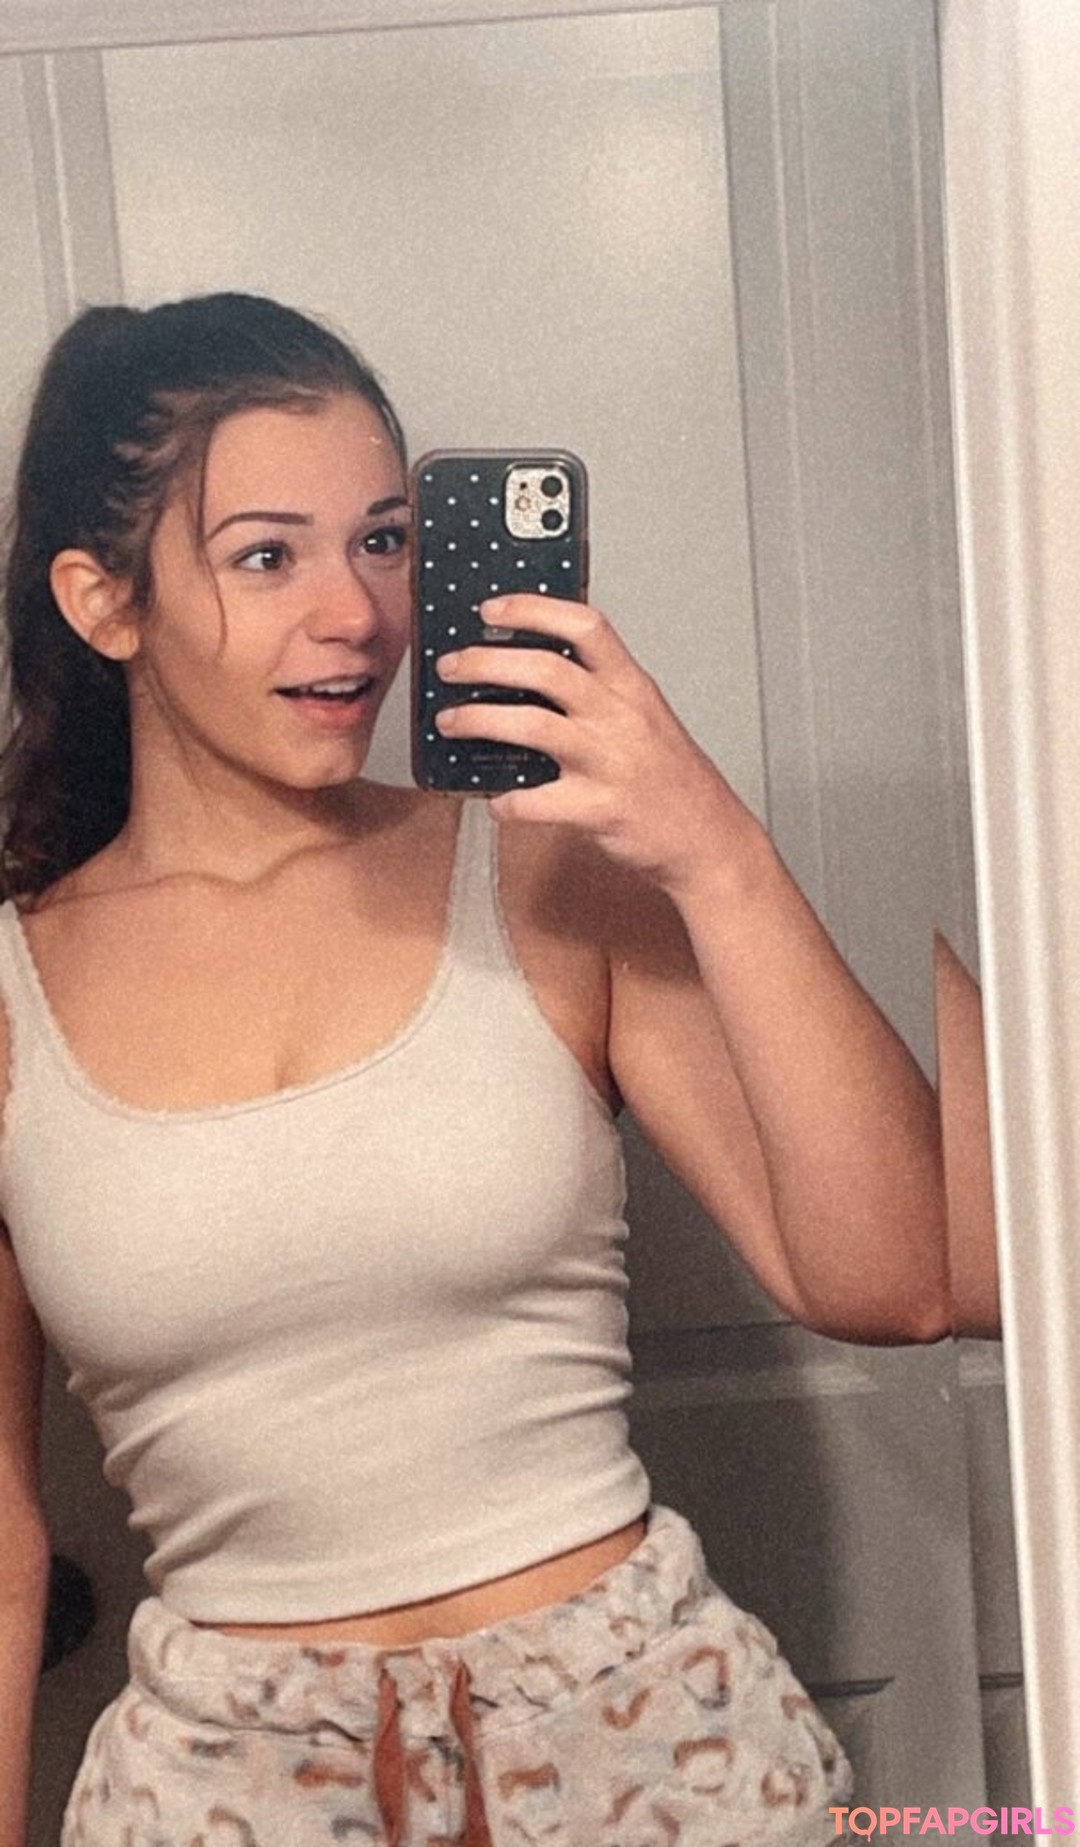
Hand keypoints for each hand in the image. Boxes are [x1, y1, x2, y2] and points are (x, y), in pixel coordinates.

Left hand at [434, 593, 751, 890]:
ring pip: (531, 726)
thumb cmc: (671, 777)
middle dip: (485, 662)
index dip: (533, 610)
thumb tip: (529, 670)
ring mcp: (610, 762)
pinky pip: (538, 801)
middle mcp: (619, 716)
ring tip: (449, 722)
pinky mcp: (600, 808)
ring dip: (479, 721)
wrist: (708, 836)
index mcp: (632, 686)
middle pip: (544, 669)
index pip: (584, 627)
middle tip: (450, 667)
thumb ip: (600, 691)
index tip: (491, 610)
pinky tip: (496, 802)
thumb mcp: (645, 716)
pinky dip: (508, 802)